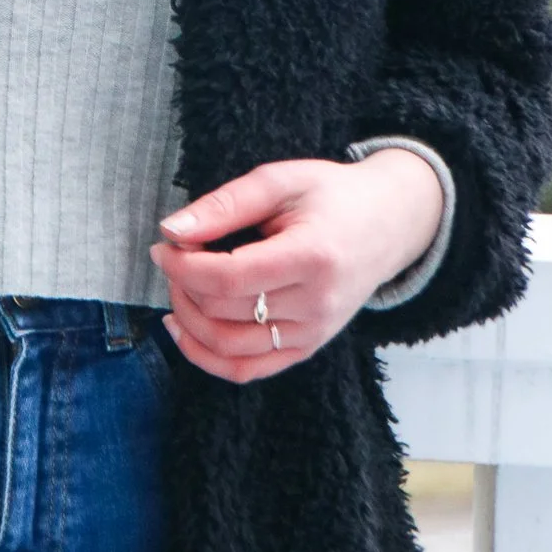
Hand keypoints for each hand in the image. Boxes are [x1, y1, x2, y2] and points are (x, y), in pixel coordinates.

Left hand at [147, 151, 445, 384]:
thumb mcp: (280, 181)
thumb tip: (172, 229)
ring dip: (189, 322)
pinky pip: (248, 370)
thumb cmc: (332, 195)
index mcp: (313, 257)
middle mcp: (317, 305)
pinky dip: (207, 356)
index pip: (230, 279)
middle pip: (225, 313)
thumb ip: (225, 204)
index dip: (184, 266)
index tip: (163, 246)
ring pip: (230, 349)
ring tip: (178, 286)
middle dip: (182, 286)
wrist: (388, 224)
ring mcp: (314, 334)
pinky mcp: (308, 348)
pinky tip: (185, 327)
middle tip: (172, 256)